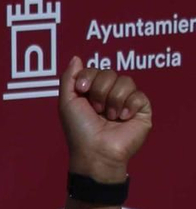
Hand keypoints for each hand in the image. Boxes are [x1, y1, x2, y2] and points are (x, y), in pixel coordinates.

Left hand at [59, 56, 151, 180]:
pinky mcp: (142, 110)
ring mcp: (127, 102)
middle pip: (110, 73)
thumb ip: (69, 78)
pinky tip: (123, 119)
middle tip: (96, 109)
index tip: (82, 90)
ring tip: (109, 116)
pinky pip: (139, 95)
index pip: (95, 70)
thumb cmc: (79, 130)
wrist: (95, 150)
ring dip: (113, 99)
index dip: (89, 76)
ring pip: (126, 81)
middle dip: (100, 90)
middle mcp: (110, 95)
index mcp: (92, 92)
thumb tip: (76, 58)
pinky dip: (128, 106)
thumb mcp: (67, 102)